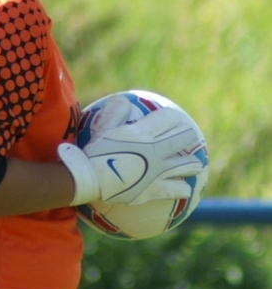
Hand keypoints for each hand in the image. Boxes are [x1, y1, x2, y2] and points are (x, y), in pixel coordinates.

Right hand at [58, 97, 203, 205]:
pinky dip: (183, 188)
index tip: (175, 120)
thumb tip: (122, 99)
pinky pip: (176, 189)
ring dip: (193, 164)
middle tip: (190, 140)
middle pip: (185, 138)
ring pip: (187, 165)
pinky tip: (186, 189)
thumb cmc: (95, 151)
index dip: (173, 118)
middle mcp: (157, 150)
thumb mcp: (102, 126)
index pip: (170, 118)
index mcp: (145, 132)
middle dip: (189, 137)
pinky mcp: (155, 189)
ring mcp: (158, 171)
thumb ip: (115, 111)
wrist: (90, 179)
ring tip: (196, 165)